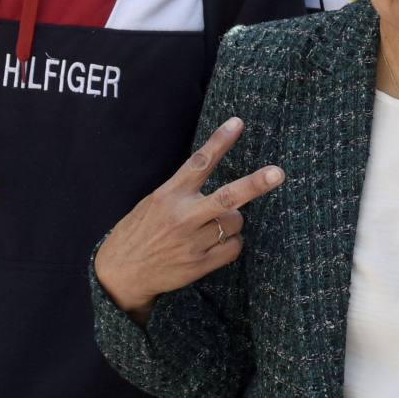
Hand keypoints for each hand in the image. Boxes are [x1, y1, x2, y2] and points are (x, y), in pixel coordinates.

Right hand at [95, 117, 284, 321]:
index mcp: (169, 195)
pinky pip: (234, 247)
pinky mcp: (199, 265)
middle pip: (227, 197)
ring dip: (233, 222)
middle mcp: (182, 216)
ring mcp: (192, 242)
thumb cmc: (140, 231)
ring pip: (236, 223)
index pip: (199, 163)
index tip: (238, 123)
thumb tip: (215, 172)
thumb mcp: (154, 201)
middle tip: (278, 173)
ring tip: (211, 228)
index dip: (219, 141)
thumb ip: (183, 189)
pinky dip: (231, 243)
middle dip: (255, 184)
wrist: (120, 274)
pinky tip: (214, 245)